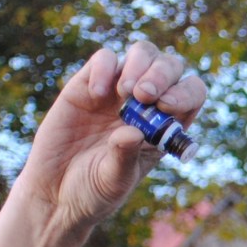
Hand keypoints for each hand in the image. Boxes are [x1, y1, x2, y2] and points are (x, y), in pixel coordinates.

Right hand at [0, 41, 206, 246]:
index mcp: (166, 128)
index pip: (191, 95)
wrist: (55, 192)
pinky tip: (98, 93)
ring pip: (143, 53)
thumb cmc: (94, 191)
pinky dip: (105, 68)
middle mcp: (147, 105)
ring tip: (126, 91)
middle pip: (170, 67)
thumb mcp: (114, 180)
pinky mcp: (89, 85)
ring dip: (140, 64)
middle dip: (162, 74)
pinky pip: (105, 59)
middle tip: (144, 95)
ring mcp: (118, 92)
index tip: (166, 106)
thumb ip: (125, 157)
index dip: (185, 93)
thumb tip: (133, 132)